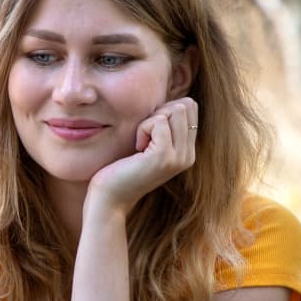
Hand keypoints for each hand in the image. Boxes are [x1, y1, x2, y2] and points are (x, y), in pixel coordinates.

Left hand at [86, 97, 198, 215]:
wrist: (110, 199)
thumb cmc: (122, 169)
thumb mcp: (148, 144)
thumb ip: (163, 126)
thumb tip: (171, 101)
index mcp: (187, 152)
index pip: (190, 107)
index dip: (166, 109)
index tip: (149, 131)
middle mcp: (188, 156)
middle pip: (186, 105)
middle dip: (160, 112)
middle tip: (143, 136)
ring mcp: (179, 157)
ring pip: (176, 110)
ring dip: (150, 120)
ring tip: (140, 143)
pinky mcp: (164, 156)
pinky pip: (159, 121)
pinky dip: (142, 129)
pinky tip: (136, 148)